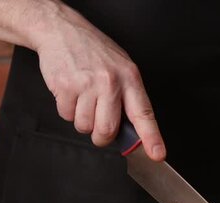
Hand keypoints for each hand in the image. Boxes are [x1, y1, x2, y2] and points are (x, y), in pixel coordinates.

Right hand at [35, 5, 164, 159]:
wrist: (62, 31)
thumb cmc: (93, 51)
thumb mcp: (120, 68)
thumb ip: (128, 97)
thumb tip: (132, 130)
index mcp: (129, 78)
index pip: (143, 113)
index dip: (151, 138)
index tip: (157, 154)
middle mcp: (110, 82)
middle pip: (107, 130)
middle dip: (101, 136)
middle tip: (98, 126)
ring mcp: (87, 84)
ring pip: (84, 126)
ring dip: (81, 120)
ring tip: (82, 98)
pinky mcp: (66, 87)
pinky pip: (66, 116)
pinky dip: (66, 109)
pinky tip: (70, 92)